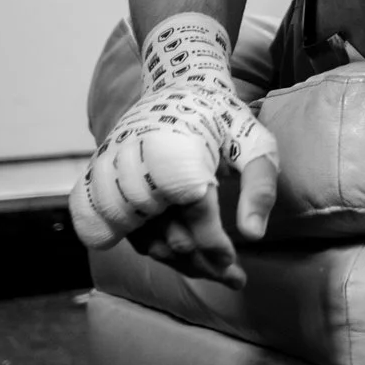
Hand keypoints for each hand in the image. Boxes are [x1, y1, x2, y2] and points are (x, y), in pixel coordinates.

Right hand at [70, 15, 278, 288]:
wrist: (177, 86)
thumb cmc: (224, 117)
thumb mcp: (257, 143)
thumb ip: (260, 187)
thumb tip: (253, 236)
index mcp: (182, 159)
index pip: (197, 220)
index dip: (218, 251)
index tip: (238, 271)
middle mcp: (142, 171)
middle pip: (170, 240)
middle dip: (203, 266)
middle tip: (231, 279)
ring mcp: (118, 178)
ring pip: (145, 243)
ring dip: (177, 264)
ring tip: (209, 271)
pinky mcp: (103, 183)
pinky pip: (121, 232)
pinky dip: (150, 250)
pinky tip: (177, 256)